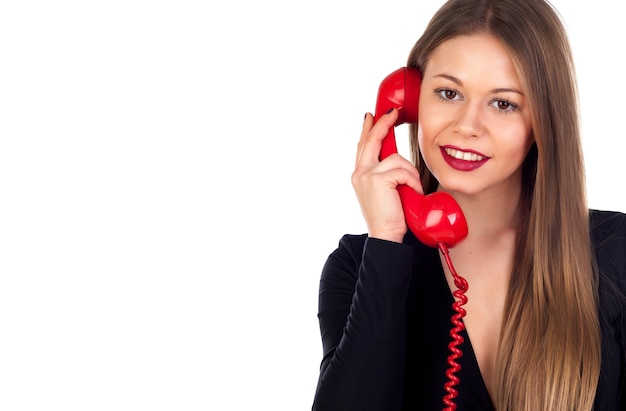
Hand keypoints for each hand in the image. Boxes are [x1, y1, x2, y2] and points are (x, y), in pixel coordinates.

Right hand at [352, 109, 423, 242]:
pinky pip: (403, 170)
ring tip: (411, 188)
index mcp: (360, 174)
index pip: (363, 146)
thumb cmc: (390, 216)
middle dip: (383, 124)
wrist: (385, 236)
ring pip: (396, 158)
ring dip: (410, 173)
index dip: (368, 129)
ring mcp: (366, 175)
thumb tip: (394, 157)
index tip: (372, 116)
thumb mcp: (384, 190)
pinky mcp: (378, 179)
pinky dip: (412, 181)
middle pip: (372, 140)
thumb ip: (385, 173)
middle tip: (392, 113)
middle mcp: (359, 172)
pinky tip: (411, 192)